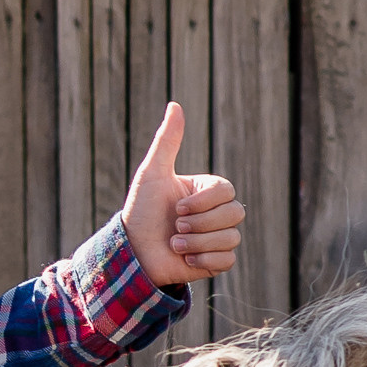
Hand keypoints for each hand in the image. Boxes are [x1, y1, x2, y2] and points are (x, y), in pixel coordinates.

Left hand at [122, 100, 243, 286]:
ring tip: (175, 243)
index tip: (176, 207)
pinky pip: (228, 260)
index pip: (226, 191)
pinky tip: (185, 259)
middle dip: (201, 223)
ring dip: (198, 243)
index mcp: (207, 191)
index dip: (203, 202)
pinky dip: (204, 261)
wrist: (132, 251)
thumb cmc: (141, 211)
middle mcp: (216, 213)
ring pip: (231, 238)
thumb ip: (167, 141)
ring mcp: (217, 238)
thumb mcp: (152, 173)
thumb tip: (175, 105)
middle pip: (235, 213)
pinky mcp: (215, 262)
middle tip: (175, 227)